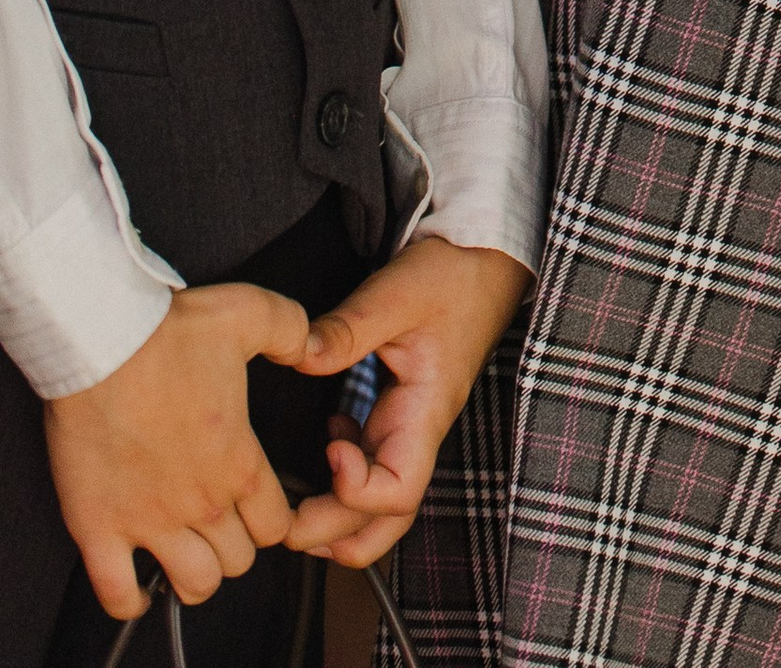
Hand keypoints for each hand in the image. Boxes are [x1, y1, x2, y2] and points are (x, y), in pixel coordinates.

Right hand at [46, 281, 306, 618]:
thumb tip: (315, 347)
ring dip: (195, 576)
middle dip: (237, 546)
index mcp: (239, 461)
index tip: (262, 509)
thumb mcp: (255, 314)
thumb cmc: (171, 330)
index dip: (274, 521)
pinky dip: (129, 600)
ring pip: (192, 584)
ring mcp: (148, 520)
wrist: (102, 340)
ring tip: (190, 556)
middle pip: (238, 560)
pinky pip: (116, 592)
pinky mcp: (98, 526)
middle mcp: (201, 501)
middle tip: (225, 526)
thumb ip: (296, 333)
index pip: (276, 526)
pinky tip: (138, 587)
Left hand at [284, 235, 530, 568]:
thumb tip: (297, 357)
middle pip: (387, 519)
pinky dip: (346, 482)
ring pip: (382, 506)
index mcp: (426, 411)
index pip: (398, 491)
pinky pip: (377, 472)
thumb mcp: (398, 292)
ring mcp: (410, 428)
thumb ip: (348, 328)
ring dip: (340, 521)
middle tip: (283, 524)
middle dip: (334, 534)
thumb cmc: (452, 274)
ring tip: (295, 508)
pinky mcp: (401, 415)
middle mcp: (419, 432)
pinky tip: (329, 440)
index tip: (330, 447)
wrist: (485, 259)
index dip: (356, 489)